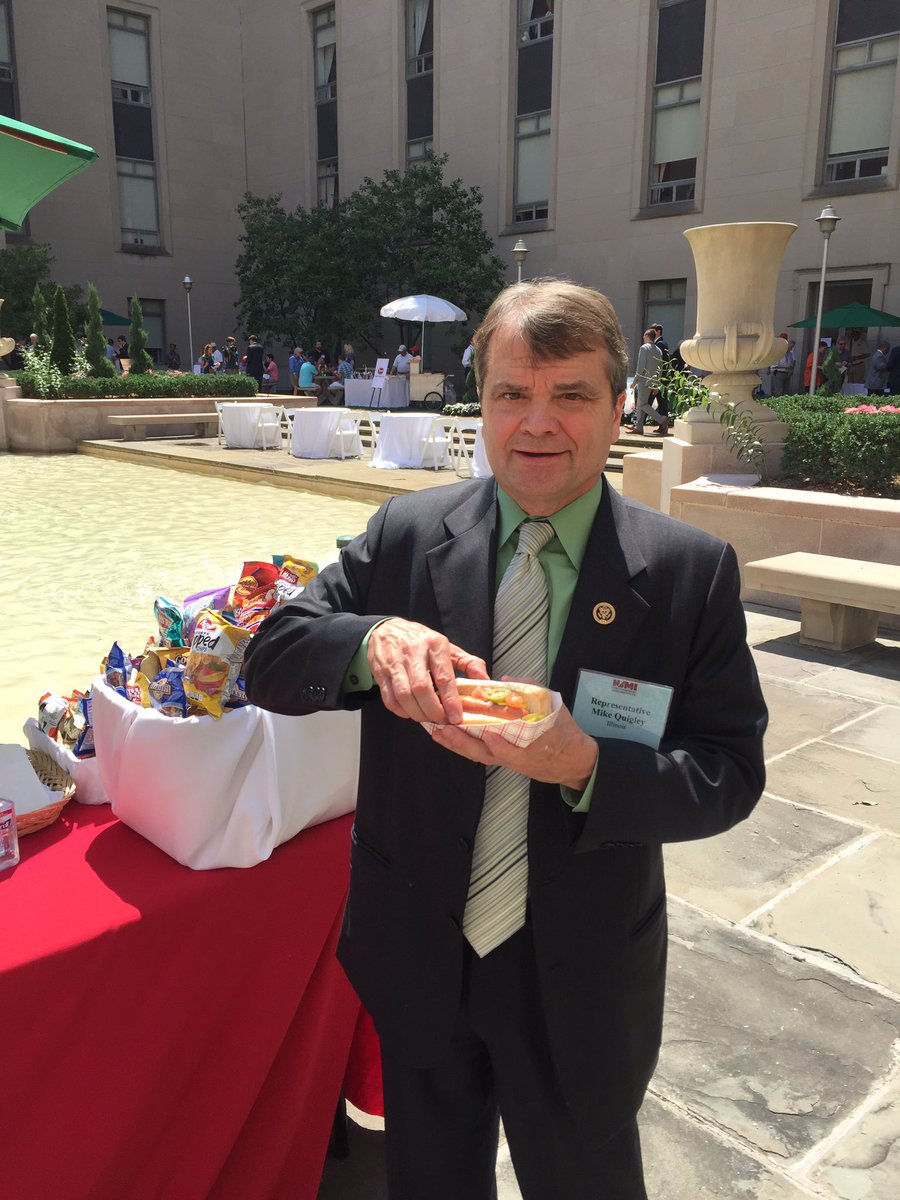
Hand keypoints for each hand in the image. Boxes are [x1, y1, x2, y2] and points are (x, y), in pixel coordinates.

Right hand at [367, 618, 487, 723]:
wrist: (385, 630)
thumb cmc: (420, 641)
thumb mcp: (447, 647)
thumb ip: (468, 663)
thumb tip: (485, 680)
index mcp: (434, 645)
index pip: (443, 676)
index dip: (450, 700)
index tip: (456, 717)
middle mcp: (413, 653)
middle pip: (421, 689)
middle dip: (433, 711)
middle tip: (442, 720)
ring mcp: (394, 663)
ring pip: (404, 696)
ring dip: (417, 713)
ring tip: (428, 718)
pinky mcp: (381, 674)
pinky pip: (390, 699)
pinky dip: (401, 711)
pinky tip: (411, 712)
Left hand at [429, 703, 597, 791]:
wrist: (572, 760)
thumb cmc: (564, 733)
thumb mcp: (555, 707)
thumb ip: (531, 691)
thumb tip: (506, 680)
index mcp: (532, 744)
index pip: (510, 747)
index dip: (496, 743)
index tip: (483, 732)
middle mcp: (516, 756)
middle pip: (485, 753)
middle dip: (463, 742)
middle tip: (444, 729)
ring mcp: (508, 761)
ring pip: (478, 755)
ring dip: (457, 745)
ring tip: (438, 732)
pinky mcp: (503, 761)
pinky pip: (479, 756)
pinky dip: (462, 747)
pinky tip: (448, 738)